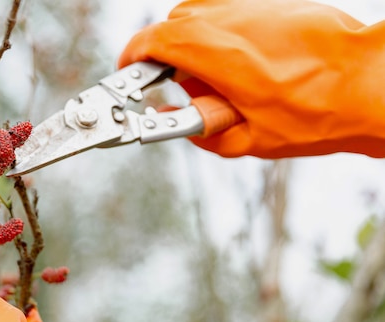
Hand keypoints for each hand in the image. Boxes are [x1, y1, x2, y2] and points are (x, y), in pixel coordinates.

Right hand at [119, 0, 384, 157]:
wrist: (369, 83)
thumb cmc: (316, 113)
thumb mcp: (246, 140)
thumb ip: (195, 130)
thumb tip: (171, 120)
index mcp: (214, 52)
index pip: (150, 42)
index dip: (131, 59)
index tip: (127, 74)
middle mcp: (227, 18)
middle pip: (172, 28)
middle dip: (170, 60)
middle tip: (190, 92)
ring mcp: (249, 5)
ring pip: (200, 17)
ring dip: (198, 47)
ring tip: (227, 81)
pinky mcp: (269, 2)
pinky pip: (228, 13)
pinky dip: (224, 37)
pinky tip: (250, 65)